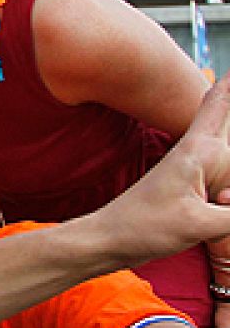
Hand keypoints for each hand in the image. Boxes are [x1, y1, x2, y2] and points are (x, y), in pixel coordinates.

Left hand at [93, 77, 229, 264]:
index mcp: (199, 150)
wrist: (110, 241)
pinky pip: (225, 192)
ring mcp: (199, 172)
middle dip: (225, 158)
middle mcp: (201, 154)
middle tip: (215, 191)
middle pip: (228, 129)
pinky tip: (219, 200)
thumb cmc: (144, 227)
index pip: (219, 104)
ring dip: (223, 201)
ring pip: (228, 178)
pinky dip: (224, 203)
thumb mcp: (201, 223)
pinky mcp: (197, 191)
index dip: (229, 85)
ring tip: (208, 206)